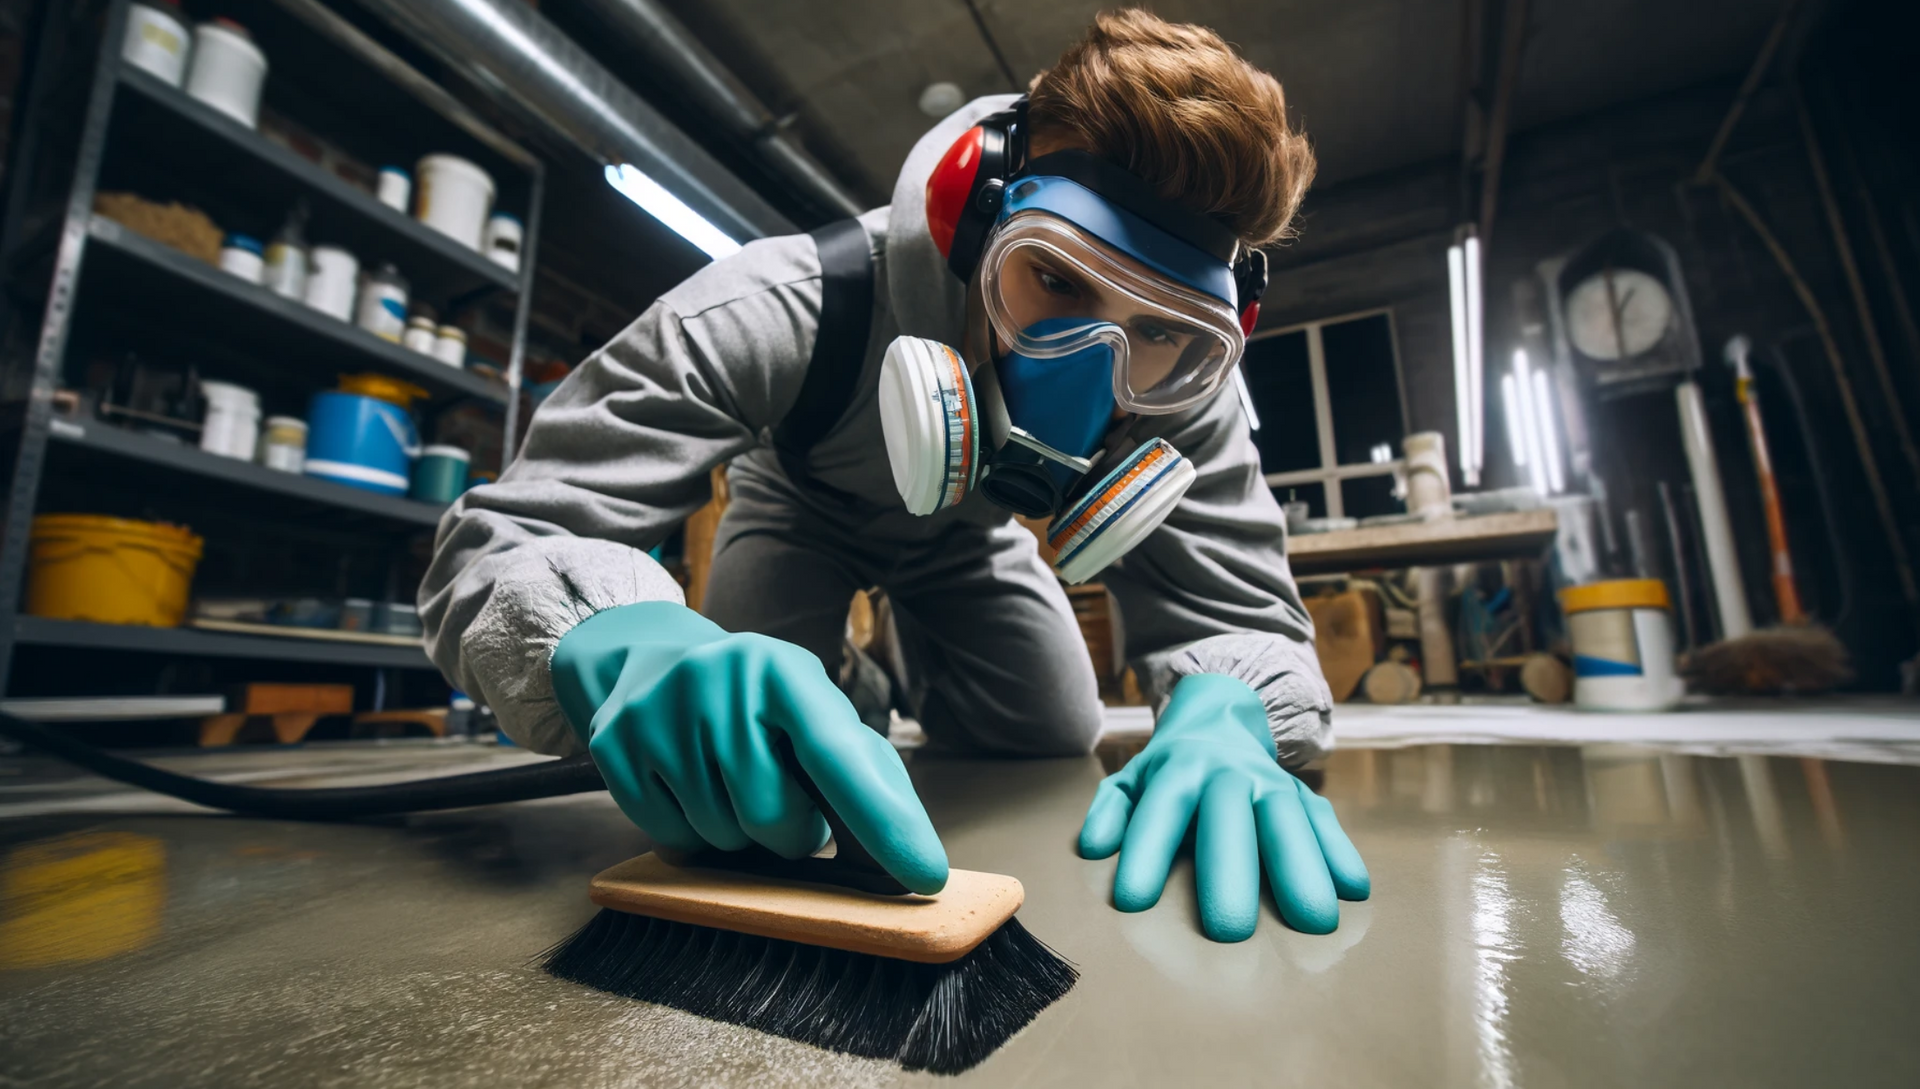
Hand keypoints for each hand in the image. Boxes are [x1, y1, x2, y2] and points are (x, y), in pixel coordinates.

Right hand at [551, 601, 947, 893]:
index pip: (841, 757)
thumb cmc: (756, 704)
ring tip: (726, 782)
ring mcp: (659, 711)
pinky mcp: (614, 744)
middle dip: (788, 830)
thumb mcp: (812, 713)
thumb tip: (911, 859)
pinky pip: (669, 838)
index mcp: (785, 670)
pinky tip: (686, 787)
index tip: (924, 876)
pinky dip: (688, 834)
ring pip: (722, 836)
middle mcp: (720, 679)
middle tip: (773, 793)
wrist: (649, 659)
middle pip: (773, 819)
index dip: (884, 821)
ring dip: (737, 833)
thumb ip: (864, 775)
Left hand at [1078, 674, 1368, 939]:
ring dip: (1303, 867)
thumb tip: (1093, 847)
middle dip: (1231, 873)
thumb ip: (1110, 812)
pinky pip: (1323, 820)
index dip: (1144, 854)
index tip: (1132, 902)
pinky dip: (1340, 852)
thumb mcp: (1129, 781)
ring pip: (1287, 818)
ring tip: (1316, 922)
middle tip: (1231, 932)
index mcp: (1177, 772)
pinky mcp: (1304, 794)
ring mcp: (1271, 781)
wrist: (1218, 717)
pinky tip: (1354, 891)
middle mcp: (1227, 774)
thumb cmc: (1167, 770)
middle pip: (1230, 818)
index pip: (1159, 813)